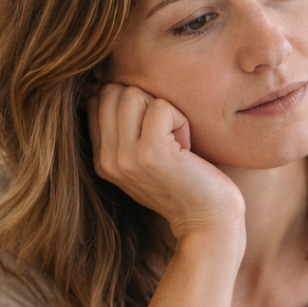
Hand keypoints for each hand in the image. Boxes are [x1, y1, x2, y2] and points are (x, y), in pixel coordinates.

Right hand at [88, 83, 244, 244]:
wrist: (207, 221)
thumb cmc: (186, 183)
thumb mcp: (145, 157)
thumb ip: (123, 127)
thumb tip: (99, 85)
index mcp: (102, 159)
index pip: (99, 99)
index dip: (134, 105)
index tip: (156, 136)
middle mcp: (108, 159)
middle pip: (114, 91)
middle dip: (148, 103)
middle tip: (168, 138)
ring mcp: (126, 157)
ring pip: (133, 94)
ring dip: (165, 111)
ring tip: (177, 144)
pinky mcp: (151, 153)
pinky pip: (161, 106)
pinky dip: (182, 121)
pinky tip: (187, 149)